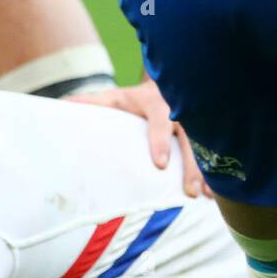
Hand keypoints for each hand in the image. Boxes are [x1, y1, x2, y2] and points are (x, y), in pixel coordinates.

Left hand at [69, 79, 210, 197]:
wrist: (171, 80)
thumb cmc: (136, 99)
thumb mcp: (115, 98)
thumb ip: (90, 104)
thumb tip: (58, 105)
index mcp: (156, 102)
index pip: (161, 120)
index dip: (160, 141)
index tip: (159, 164)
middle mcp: (182, 111)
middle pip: (190, 139)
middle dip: (191, 166)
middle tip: (189, 192)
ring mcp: (199, 122)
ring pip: (207, 147)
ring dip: (207, 172)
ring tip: (208, 197)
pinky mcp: (211, 131)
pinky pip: (218, 150)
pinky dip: (218, 171)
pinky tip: (218, 192)